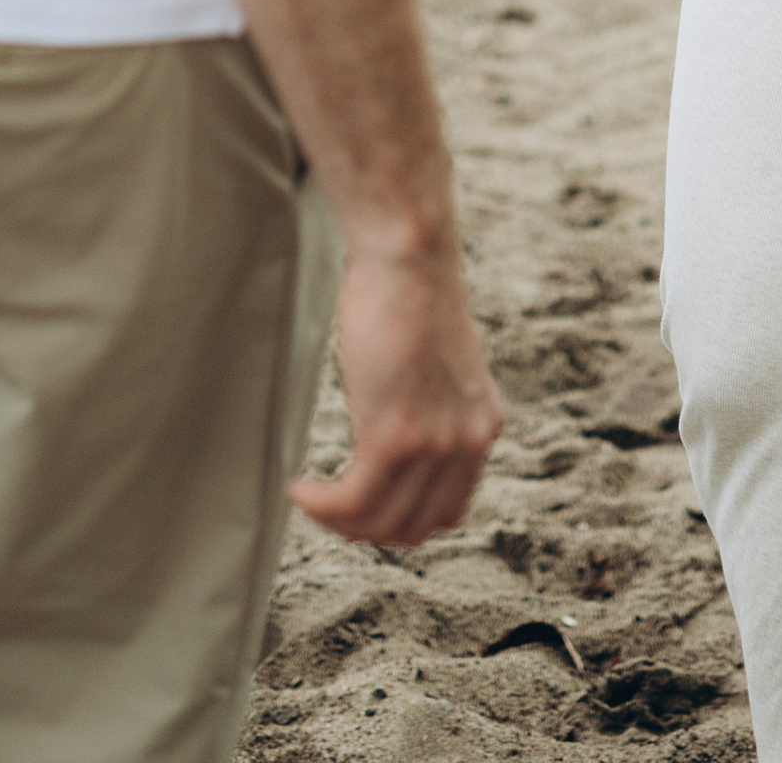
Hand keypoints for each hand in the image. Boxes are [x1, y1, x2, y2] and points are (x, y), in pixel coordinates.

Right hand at [291, 236, 503, 546]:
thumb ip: (431, 402)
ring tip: (308, 499)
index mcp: (482, 425)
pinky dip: (320, 506)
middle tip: (328, 508)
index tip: (364, 503)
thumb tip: (395, 425)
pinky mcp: (395, 436)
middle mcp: (468, 442)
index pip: (449, 511)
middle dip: (366, 529)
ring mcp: (434, 443)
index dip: (401, 519)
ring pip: (380, 522)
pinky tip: (299, 488)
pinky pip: (352, 502)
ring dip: (336, 521)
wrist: (409, 253)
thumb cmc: (410, 290)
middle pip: (414, 527)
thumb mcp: (437, 360)